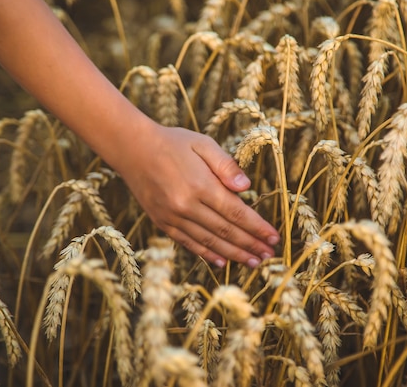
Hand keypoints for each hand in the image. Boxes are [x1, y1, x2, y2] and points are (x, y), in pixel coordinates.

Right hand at [117, 124, 278, 267]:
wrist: (132, 148)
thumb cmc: (173, 142)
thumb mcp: (203, 144)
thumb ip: (226, 165)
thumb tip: (247, 187)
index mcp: (200, 185)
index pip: (236, 212)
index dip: (257, 228)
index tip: (273, 237)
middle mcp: (186, 205)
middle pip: (226, 231)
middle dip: (250, 245)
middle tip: (269, 255)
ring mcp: (172, 217)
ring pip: (209, 242)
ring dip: (234, 255)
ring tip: (253, 263)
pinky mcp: (162, 222)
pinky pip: (188, 243)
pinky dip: (207, 254)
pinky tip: (222, 262)